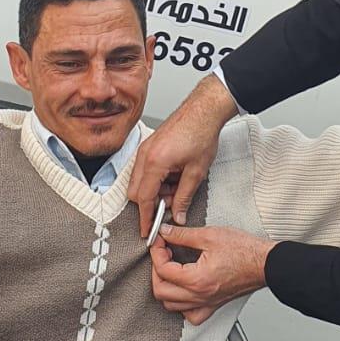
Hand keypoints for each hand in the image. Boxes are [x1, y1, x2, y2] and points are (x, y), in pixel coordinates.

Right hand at [129, 75, 236, 234]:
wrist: (204, 110)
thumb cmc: (201, 134)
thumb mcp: (196, 172)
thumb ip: (184, 197)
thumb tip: (177, 215)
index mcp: (154, 163)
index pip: (143, 199)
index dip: (146, 218)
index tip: (148, 231)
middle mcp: (144, 155)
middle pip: (135, 191)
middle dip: (150, 204)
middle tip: (169, 207)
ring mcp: (145, 149)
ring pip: (139, 181)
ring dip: (154, 191)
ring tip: (177, 188)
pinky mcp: (149, 145)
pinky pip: (144, 169)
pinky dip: (155, 179)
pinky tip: (173, 177)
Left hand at [150, 224, 276, 324]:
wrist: (266, 263)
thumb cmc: (245, 250)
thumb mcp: (209, 235)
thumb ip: (182, 235)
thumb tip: (165, 232)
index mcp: (197, 279)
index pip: (163, 270)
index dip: (156, 253)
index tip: (159, 241)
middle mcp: (200, 296)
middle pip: (161, 292)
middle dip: (156, 271)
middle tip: (162, 254)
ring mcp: (207, 303)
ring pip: (172, 306)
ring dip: (165, 288)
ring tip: (170, 269)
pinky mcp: (214, 305)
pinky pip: (191, 315)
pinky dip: (182, 305)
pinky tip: (184, 290)